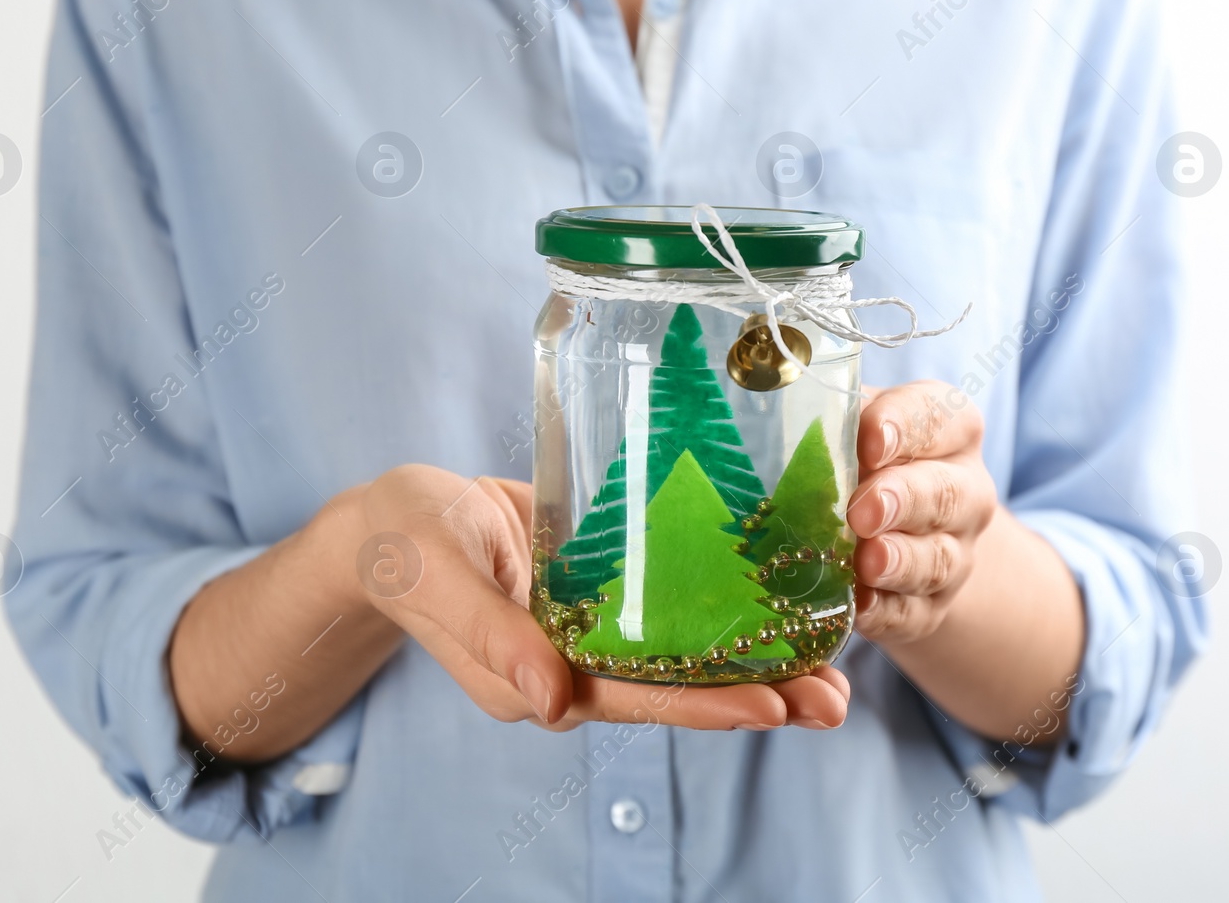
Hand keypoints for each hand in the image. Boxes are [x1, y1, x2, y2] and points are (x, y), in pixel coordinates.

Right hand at [361, 465, 849, 731]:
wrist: (390, 521)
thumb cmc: (403, 544)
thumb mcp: (439, 576)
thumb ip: (491, 635)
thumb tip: (553, 702)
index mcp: (532, 679)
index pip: (632, 698)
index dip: (705, 704)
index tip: (777, 705)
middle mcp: (567, 668)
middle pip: (673, 691)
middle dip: (757, 696)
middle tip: (838, 699)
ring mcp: (583, 636)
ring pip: (679, 658)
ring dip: (753, 662)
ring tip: (833, 668)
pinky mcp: (593, 596)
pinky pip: (663, 615)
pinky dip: (718, 616)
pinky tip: (771, 605)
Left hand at [846, 382, 997, 643]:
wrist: (901, 531)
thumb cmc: (863, 461)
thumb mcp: (853, 427)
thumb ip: (831, 422)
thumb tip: (772, 417)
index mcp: (948, 430)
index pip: (938, 417)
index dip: (905, 426)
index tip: (871, 439)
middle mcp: (963, 491)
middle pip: (944, 494)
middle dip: (903, 500)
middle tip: (863, 510)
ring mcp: (952, 552)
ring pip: (936, 559)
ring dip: (901, 562)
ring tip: (866, 563)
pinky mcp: (932, 606)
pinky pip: (914, 613)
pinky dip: (887, 612)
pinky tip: (860, 608)